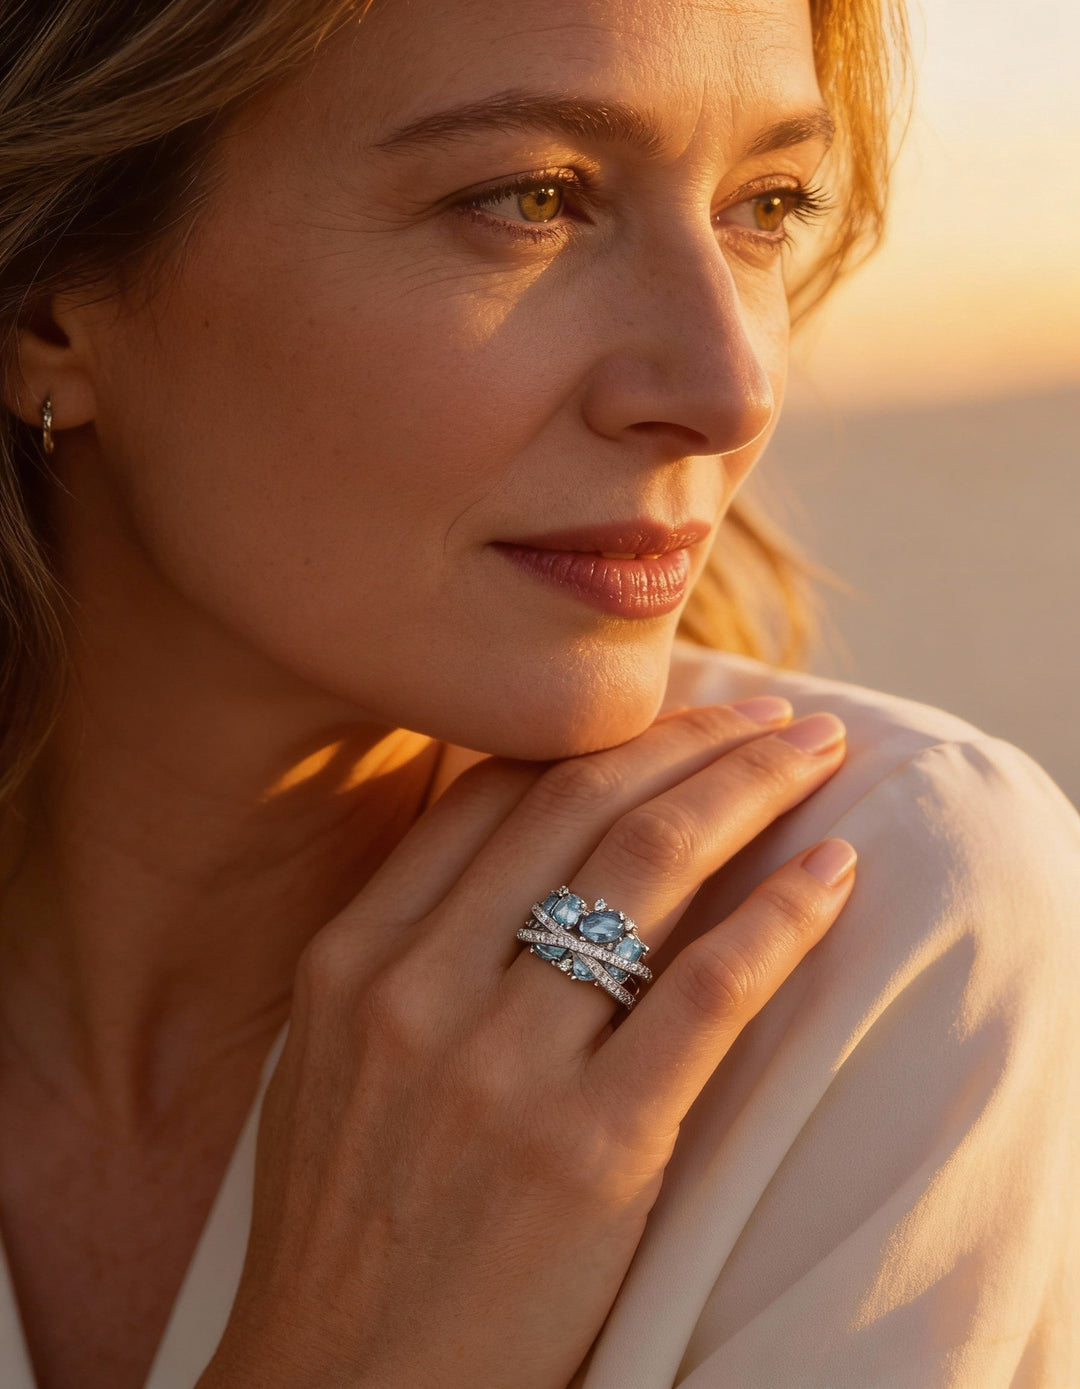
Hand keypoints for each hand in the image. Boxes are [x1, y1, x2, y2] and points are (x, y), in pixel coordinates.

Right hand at [197, 699, 853, 1388]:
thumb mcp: (332, 1059)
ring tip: (813, 757)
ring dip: (750, 792)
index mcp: (350, 957)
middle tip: (770, 716)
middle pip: (581, 805)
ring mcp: (500, 1068)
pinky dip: (782, 918)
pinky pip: (706, 991)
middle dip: (692, 740)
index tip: (677, 716)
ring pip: (651, 869)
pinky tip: (832, 875)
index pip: (493, 793)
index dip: (598, 736)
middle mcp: (418, 990)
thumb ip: (407, 941)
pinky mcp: (590, 1150)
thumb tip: (514, 836)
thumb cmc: (348, 1225)